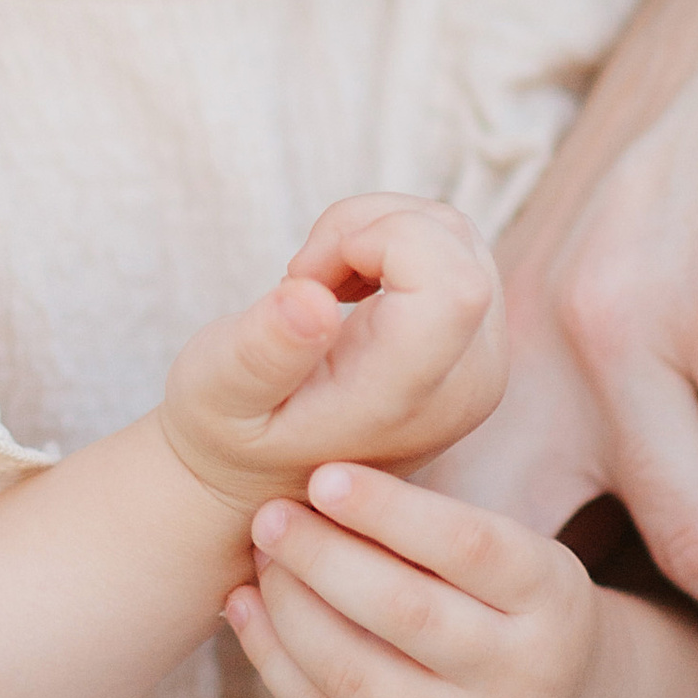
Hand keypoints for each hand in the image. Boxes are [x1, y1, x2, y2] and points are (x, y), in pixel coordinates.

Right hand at [160, 195, 505, 519]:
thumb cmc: (232, 428)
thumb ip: (261, 352)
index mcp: (403, 401)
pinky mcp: (480, 340)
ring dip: (373, 231)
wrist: (264, 471)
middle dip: (364, 226)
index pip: (455, 288)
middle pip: (452, 242)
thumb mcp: (215, 394)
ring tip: (317, 285)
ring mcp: (482, 362)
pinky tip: (347, 289)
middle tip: (302, 277)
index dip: (381, 240)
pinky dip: (392, 241)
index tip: (309, 274)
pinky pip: (455, 246)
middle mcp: (464, 385)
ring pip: (454, 233)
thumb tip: (314, 299)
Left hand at [225, 461, 602, 697]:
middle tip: (270, 516)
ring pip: (355, 674)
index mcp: (553, 598)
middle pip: (404, 612)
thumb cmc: (514, 603)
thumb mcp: (513, 555)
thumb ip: (436, 529)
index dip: (388, 510)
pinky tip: (246, 609)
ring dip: (289, 609)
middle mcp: (524, 676)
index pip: (469, 546)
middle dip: (321, 558)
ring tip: (260, 558)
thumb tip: (321, 482)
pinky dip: (275, 663)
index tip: (322, 475)